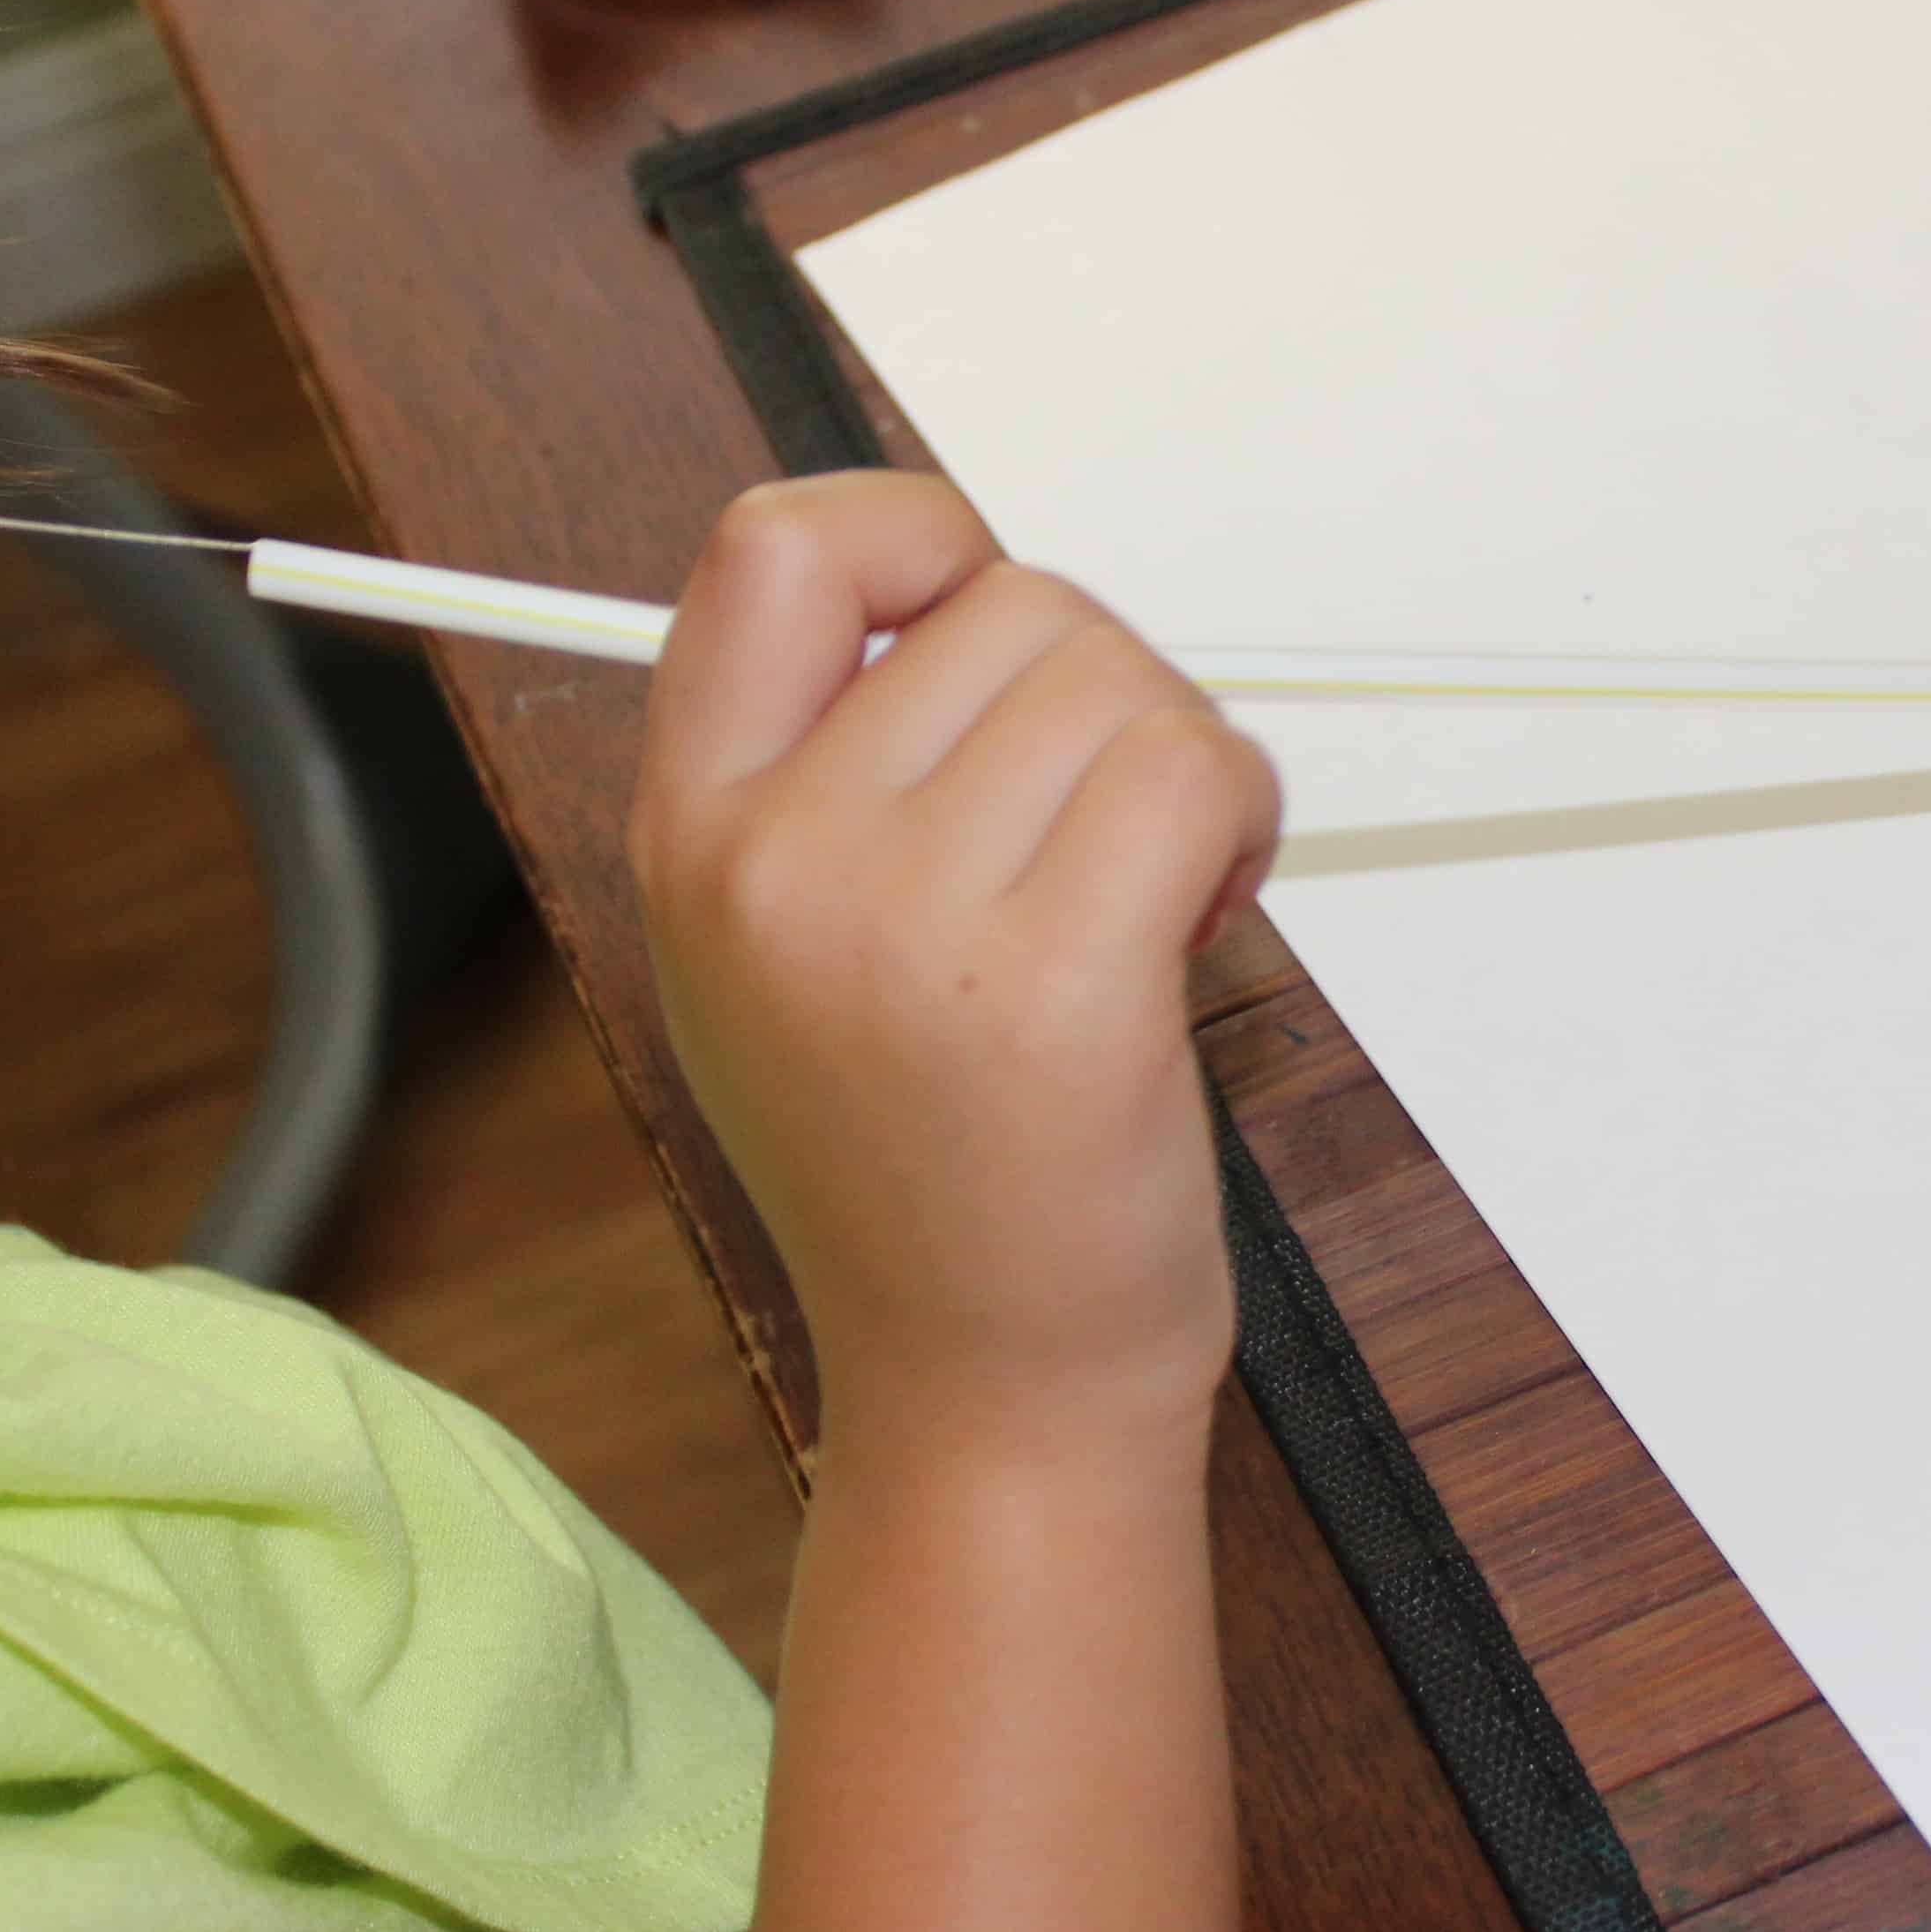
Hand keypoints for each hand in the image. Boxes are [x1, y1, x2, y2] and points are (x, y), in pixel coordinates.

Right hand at [629, 474, 1280, 1471]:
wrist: (988, 1391)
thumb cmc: (925, 1166)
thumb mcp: (779, 955)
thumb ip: (827, 765)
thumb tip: (951, 584)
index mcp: (692, 832)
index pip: (772, 550)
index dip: (911, 540)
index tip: (974, 629)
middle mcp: (778, 862)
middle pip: (1005, 604)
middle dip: (1096, 695)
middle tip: (1092, 844)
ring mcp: (909, 922)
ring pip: (1116, 678)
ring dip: (1177, 764)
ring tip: (1141, 902)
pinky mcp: (1059, 983)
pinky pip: (1193, 769)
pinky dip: (1237, 821)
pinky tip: (1199, 920)